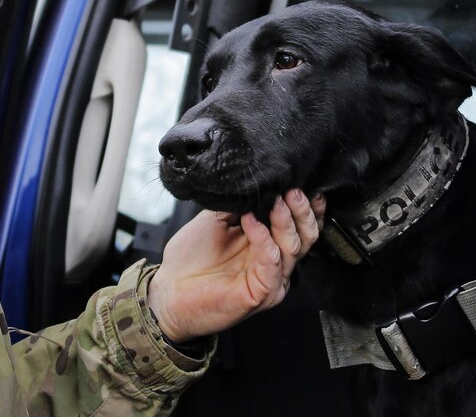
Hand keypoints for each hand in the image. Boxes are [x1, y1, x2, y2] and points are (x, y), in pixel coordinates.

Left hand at [146, 188, 324, 342]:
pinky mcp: (261, 292)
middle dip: (301, 211)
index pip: (299, 226)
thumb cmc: (191, 258)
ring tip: (275, 201)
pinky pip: (270, 262)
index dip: (306, 206)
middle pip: (305, 236)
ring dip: (284, 221)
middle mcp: (276, 263)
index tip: (300, 182)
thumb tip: (257, 185)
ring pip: (293, 248)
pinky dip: (263, 238)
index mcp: (269, 245)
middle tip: (292, 190)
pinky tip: (250, 222)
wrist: (169, 290)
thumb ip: (239, 206)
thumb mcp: (216, 220)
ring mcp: (271, 279)